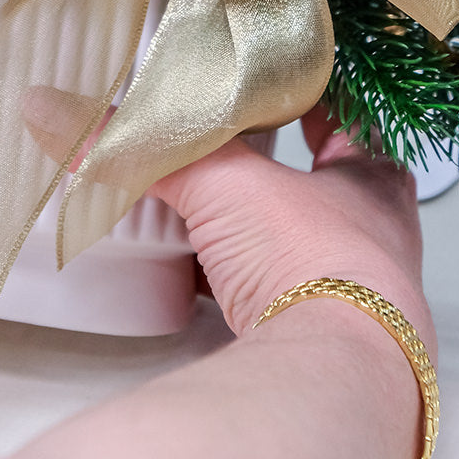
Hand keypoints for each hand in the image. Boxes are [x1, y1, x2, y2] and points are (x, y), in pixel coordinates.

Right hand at [151, 105, 434, 356]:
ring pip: (299, 249)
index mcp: (371, 181)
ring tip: (215, 216)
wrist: (330, 365)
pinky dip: (238, 288)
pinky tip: (203, 281)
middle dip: (281, 177)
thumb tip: (86, 123)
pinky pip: (272, 301)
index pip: (347, 125)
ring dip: (262, 237)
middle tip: (243, 157)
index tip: (281, 93)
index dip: (312, 106)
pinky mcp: (319, 337)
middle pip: (324, 191)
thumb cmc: (312, 257)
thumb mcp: (224, 180)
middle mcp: (373, 238)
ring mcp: (350, 294)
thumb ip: (159, 149)